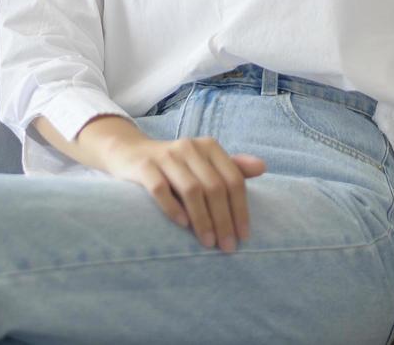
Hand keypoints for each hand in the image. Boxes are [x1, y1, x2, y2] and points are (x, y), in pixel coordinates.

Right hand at [98, 135, 265, 252]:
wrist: (129, 152)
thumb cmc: (175, 165)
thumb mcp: (204, 163)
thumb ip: (232, 167)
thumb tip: (263, 167)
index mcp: (209, 146)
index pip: (233, 179)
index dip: (241, 209)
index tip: (244, 236)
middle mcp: (189, 147)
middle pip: (215, 187)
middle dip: (224, 220)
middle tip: (228, 247)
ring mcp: (165, 155)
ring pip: (191, 189)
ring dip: (202, 219)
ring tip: (208, 243)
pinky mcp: (143, 166)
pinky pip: (160, 188)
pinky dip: (172, 207)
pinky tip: (182, 225)